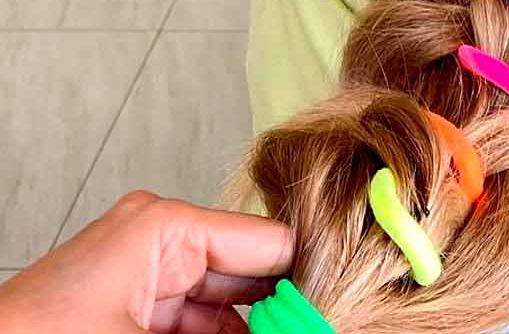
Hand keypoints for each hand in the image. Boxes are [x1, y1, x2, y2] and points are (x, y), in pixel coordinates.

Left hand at [0, 191, 292, 332]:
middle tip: (320, 325)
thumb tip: (297, 328)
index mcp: (165, 228)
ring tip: (294, 330)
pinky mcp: (127, 315)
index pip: (267, 242)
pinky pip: (189, 323)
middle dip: (280, 309)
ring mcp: (140, 280)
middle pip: (247, 276)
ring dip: (252, 327)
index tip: (339, 308)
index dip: (308, 279)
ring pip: (221, 308)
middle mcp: (157, 242)